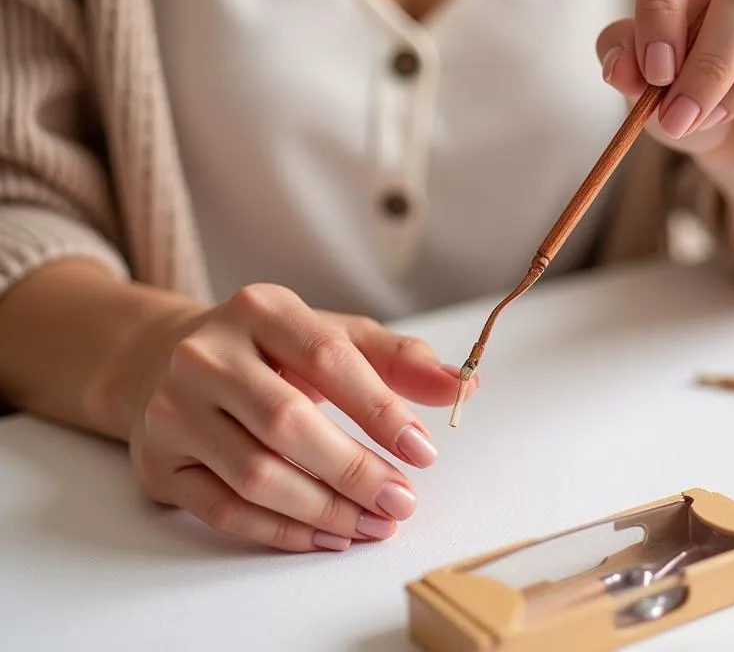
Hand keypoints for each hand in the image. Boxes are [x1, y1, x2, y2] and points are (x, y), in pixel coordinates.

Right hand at [128, 284, 476, 551]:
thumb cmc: (271, 351)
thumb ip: (399, 358)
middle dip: (354, 470)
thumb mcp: (332, 335)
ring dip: (325, 511)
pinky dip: (283, 531)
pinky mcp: (158, 462)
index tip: (423, 450)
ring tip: (374, 524)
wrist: (170, 360)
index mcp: (260, 308)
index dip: (379, 408)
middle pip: (288, 422)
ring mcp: (175, 409)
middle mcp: (208, 354)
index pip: (327, 358)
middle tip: (401, 500)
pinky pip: (225, 510)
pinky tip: (328, 536)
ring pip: (256, 474)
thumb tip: (463, 386)